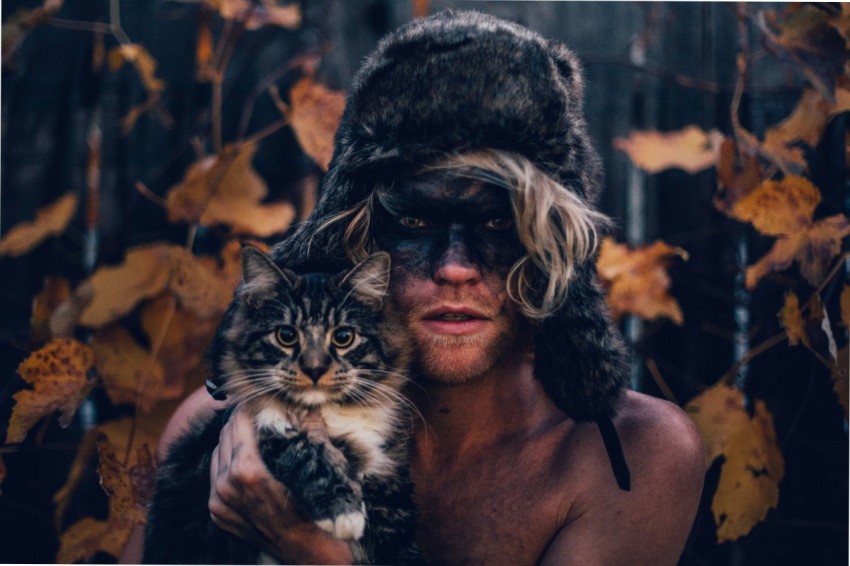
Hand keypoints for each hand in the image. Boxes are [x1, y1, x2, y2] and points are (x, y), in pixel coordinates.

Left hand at [209, 407, 353, 563]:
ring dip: (232, 439)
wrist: (305, 550)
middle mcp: (227, 486)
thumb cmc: (313, 510)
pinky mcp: (217, 512)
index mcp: (247, 471)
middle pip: (226, 435)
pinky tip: (243, 456)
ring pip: (217, 453)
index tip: (258, 395)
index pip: (239, 422)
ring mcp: (219, 501)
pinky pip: (216, 475)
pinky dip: (227, 462)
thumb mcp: (314, 468)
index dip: (250, 405)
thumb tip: (308, 407)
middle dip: (241, 419)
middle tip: (255, 408)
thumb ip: (308, 432)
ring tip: (250, 430)